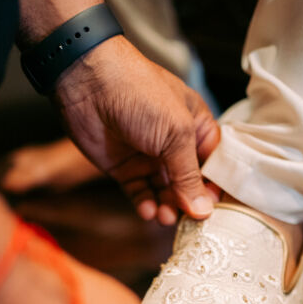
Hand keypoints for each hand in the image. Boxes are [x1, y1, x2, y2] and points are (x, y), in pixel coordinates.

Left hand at [54, 36, 219, 225]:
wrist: (87, 83)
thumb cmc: (139, 94)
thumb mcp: (176, 134)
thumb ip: (189, 176)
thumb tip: (204, 211)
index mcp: (195, 126)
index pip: (213, 163)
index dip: (214, 186)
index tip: (215, 208)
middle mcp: (174, 143)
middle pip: (189, 183)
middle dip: (189, 202)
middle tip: (188, 220)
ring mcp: (148, 157)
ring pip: (165, 192)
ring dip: (168, 207)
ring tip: (166, 217)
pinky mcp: (125, 168)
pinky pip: (140, 193)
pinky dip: (145, 205)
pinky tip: (147, 211)